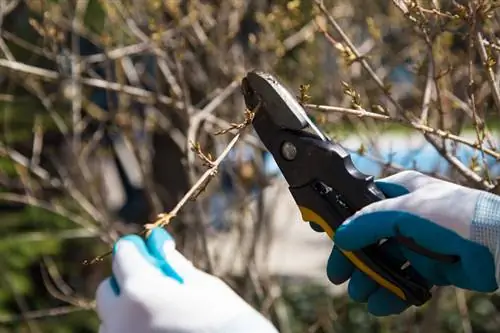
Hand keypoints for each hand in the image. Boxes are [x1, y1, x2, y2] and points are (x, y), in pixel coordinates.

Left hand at [96, 227, 278, 332]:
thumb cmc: (226, 318)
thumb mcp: (202, 285)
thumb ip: (173, 266)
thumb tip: (160, 248)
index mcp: (140, 290)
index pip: (122, 255)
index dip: (136, 249)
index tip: (146, 248)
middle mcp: (121, 319)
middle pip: (108, 290)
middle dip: (127, 280)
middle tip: (155, 281)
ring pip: (111, 318)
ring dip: (128, 308)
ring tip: (161, 311)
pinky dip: (133, 328)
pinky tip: (161, 328)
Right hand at [327, 170, 499, 315]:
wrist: (496, 244)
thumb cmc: (453, 215)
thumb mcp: (403, 211)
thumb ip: (367, 222)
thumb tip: (341, 236)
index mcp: (398, 193)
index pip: (360, 208)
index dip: (343, 224)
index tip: (327, 240)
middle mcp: (406, 216)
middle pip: (369, 239)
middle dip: (355, 260)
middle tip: (339, 277)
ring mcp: (418, 241)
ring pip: (385, 263)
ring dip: (371, 279)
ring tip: (362, 296)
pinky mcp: (431, 266)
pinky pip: (404, 280)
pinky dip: (392, 292)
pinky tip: (382, 304)